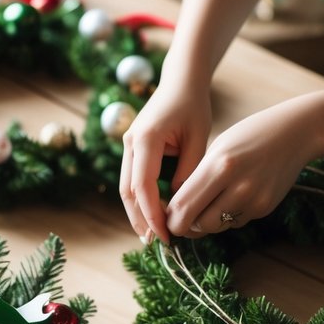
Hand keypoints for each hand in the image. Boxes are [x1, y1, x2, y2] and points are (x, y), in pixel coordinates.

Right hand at [120, 75, 211, 242]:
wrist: (181, 81)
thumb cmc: (194, 106)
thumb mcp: (198, 140)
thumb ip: (188, 173)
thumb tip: (180, 205)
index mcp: (146, 139)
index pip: (143, 186)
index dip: (152, 214)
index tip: (166, 233)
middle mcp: (130, 143)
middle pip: (127, 192)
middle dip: (140, 219)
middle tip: (156, 242)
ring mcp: (127, 145)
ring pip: (126, 188)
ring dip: (137, 213)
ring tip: (152, 235)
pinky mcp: (132, 148)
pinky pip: (132, 179)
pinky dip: (140, 199)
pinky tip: (152, 215)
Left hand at [165, 101, 316, 237]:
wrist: (295, 134)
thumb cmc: (249, 136)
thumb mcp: (217, 148)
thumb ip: (197, 178)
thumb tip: (177, 210)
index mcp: (218, 166)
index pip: (182, 207)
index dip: (170, 218)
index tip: (166, 216)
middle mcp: (237, 186)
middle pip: (197, 224)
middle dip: (185, 226)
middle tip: (180, 219)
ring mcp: (254, 200)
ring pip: (216, 227)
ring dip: (205, 222)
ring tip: (205, 206)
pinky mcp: (265, 208)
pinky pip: (235, 222)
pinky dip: (226, 217)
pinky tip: (229, 199)